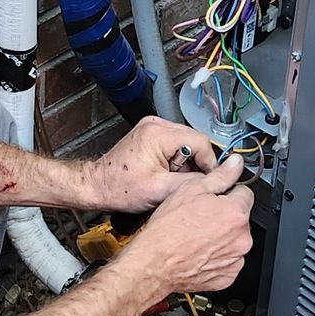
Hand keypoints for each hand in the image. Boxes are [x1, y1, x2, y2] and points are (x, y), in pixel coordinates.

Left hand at [86, 114, 220, 212]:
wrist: (97, 186)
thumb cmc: (120, 188)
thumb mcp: (161, 190)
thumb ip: (192, 182)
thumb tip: (217, 178)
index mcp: (158, 134)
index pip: (201, 142)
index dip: (209, 163)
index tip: (209, 180)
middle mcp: (156, 125)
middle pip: (195, 140)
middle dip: (197, 163)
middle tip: (187, 182)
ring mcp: (153, 127)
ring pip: (187, 142)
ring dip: (187, 162)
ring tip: (173, 179)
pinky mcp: (151, 134)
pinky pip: (176, 143)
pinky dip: (177, 159)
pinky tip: (167, 173)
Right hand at [118, 156, 253, 307]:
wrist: (154, 264)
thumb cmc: (168, 230)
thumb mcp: (191, 190)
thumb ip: (220, 176)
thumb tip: (235, 164)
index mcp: (235, 213)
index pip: (244, 193)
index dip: (227, 193)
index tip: (215, 198)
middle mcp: (241, 238)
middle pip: (240, 218)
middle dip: (225, 216)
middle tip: (200, 218)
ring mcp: (235, 259)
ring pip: (234, 240)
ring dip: (222, 237)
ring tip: (197, 236)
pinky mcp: (227, 276)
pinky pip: (228, 261)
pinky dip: (217, 257)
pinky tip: (200, 252)